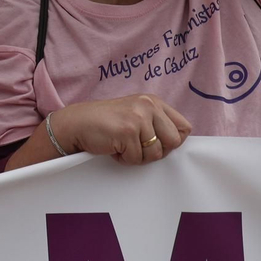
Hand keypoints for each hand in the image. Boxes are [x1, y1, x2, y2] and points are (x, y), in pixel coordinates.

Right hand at [56, 95, 191, 164]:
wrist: (76, 123)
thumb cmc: (106, 124)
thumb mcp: (136, 115)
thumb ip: (156, 123)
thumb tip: (178, 143)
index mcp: (154, 101)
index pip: (184, 127)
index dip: (171, 141)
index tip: (154, 143)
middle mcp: (149, 105)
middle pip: (174, 141)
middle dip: (156, 151)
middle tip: (137, 146)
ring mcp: (138, 117)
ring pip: (156, 153)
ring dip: (138, 156)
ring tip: (123, 145)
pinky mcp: (127, 131)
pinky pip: (137, 159)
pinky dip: (124, 159)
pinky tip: (114, 147)